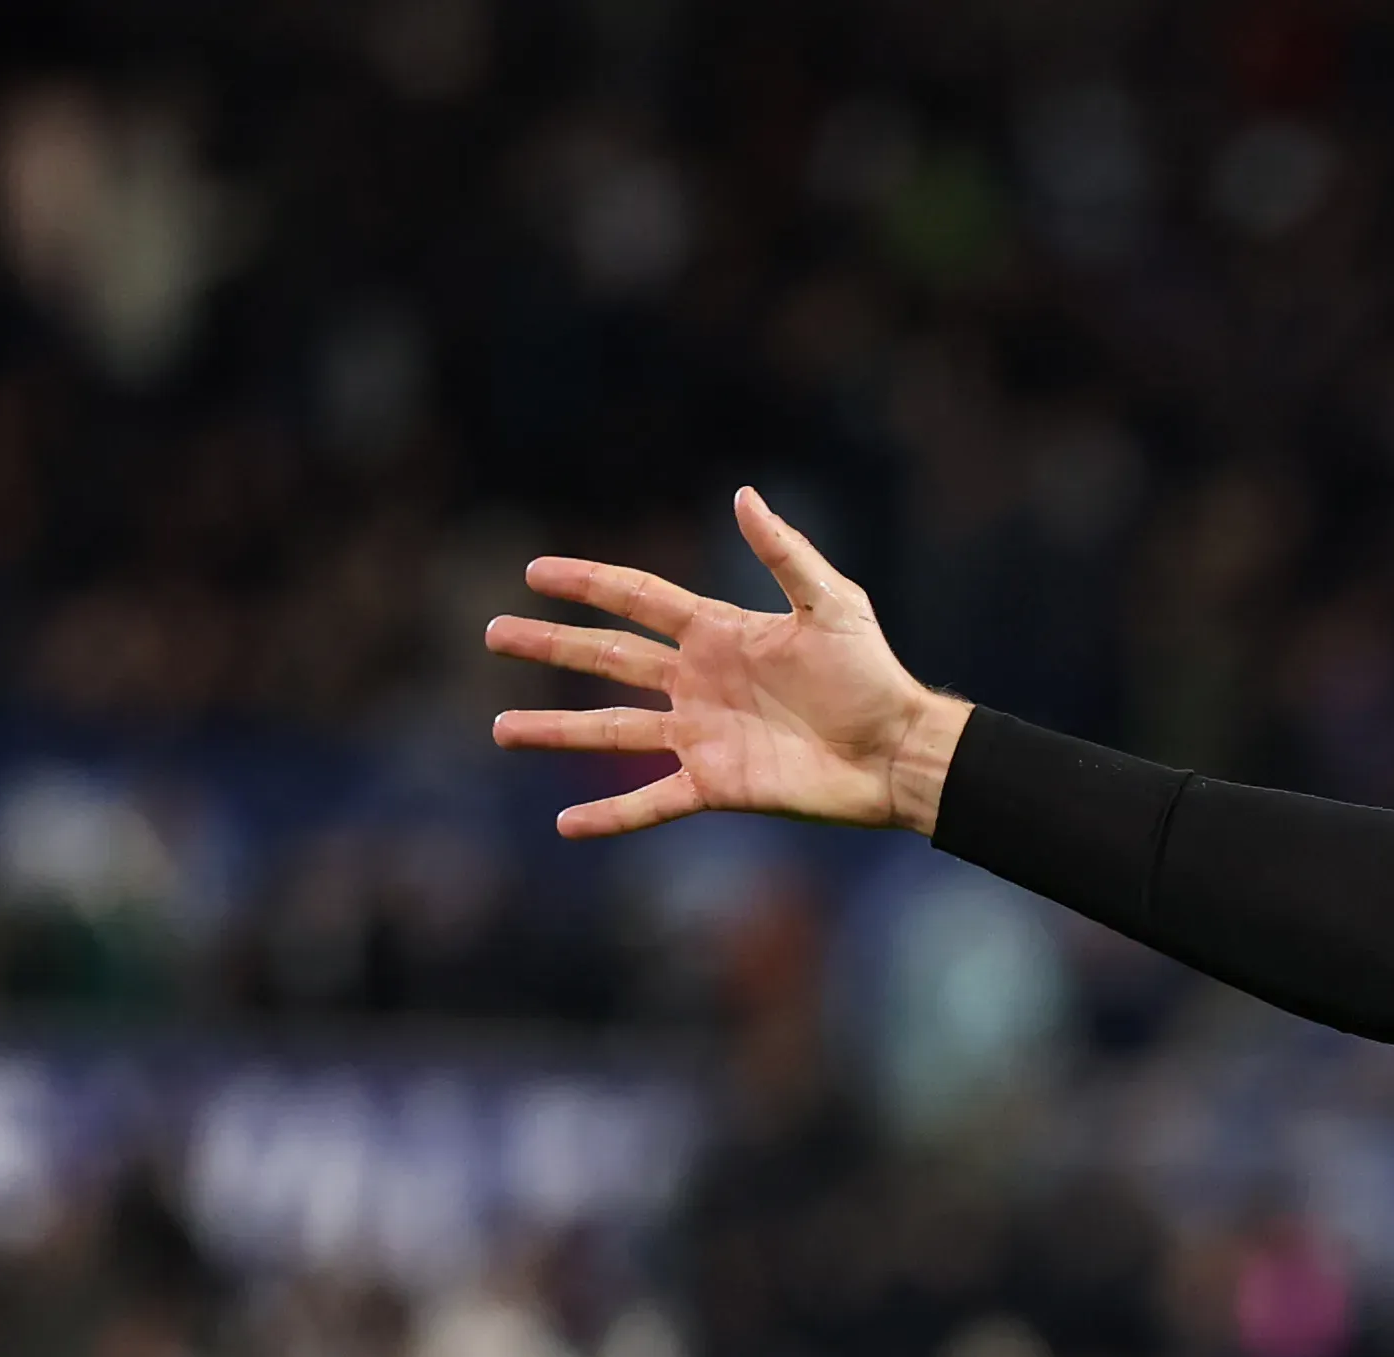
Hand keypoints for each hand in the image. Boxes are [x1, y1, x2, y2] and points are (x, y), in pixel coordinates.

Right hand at [486, 487, 969, 837]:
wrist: (900, 751)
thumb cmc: (874, 675)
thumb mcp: (834, 605)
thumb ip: (785, 554)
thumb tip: (744, 495)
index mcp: (719, 633)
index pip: (638, 599)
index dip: (589, 583)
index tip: (535, 572)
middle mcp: (699, 681)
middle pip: (608, 658)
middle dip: (551, 645)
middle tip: (493, 634)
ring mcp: (703, 735)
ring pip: (612, 730)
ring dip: (557, 729)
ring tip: (503, 728)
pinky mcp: (718, 785)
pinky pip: (652, 800)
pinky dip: (611, 815)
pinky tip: (566, 824)